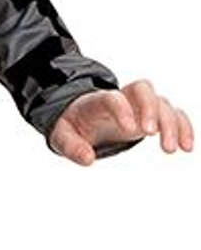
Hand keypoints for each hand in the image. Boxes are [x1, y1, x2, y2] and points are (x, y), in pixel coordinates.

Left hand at [48, 79, 193, 165]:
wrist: (83, 116)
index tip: (129, 129)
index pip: (113, 97)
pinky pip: (173, 114)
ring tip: (172, 149)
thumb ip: (72, 146)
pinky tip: (187, 147)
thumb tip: (88, 159)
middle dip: (151, 109)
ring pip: (163, 103)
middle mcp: (123, 97)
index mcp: (99, 101)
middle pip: (144, 90)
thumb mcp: (62, 135)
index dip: (122, 109)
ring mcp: (140, 105)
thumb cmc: (73, 124)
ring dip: (171, 123)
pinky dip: (183, 127)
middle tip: (152, 135)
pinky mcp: (152, 115)